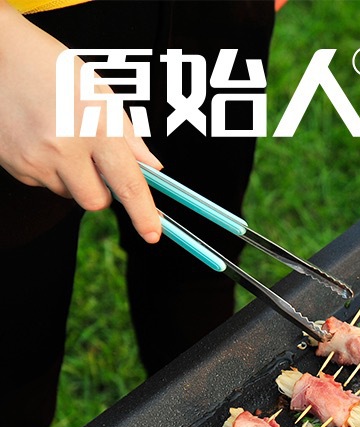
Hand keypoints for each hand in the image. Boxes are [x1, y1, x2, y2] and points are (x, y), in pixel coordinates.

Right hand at [0, 0, 161, 241]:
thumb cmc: (52, 69)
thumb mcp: (100, 93)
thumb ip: (128, 135)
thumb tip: (152, 168)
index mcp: (96, 127)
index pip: (128, 184)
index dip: (143, 214)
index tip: (153, 234)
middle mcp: (65, 147)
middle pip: (96, 201)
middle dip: (102, 191)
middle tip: (95, 163)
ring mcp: (36, 158)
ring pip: (68, 193)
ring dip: (72, 177)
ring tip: (60, 138)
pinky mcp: (14, 164)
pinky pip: (43, 183)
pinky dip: (48, 169)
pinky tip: (39, 137)